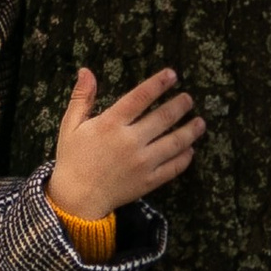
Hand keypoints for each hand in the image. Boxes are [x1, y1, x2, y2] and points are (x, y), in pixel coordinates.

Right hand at [48, 66, 204, 221]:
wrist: (75, 199)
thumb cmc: (73, 159)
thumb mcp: (71, 125)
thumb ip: (82, 97)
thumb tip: (86, 70)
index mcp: (110, 124)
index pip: (140, 97)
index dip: (158, 84)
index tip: (172, 75)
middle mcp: (129, 142)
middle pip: (163, 118)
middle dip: (180, 105)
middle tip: (189, 98)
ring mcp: (141, 163)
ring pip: (174, 142)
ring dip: (190, 130)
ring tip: (200, 122)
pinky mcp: (147, 182)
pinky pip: (172, 168)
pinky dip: (184, 158)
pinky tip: (190, 149)